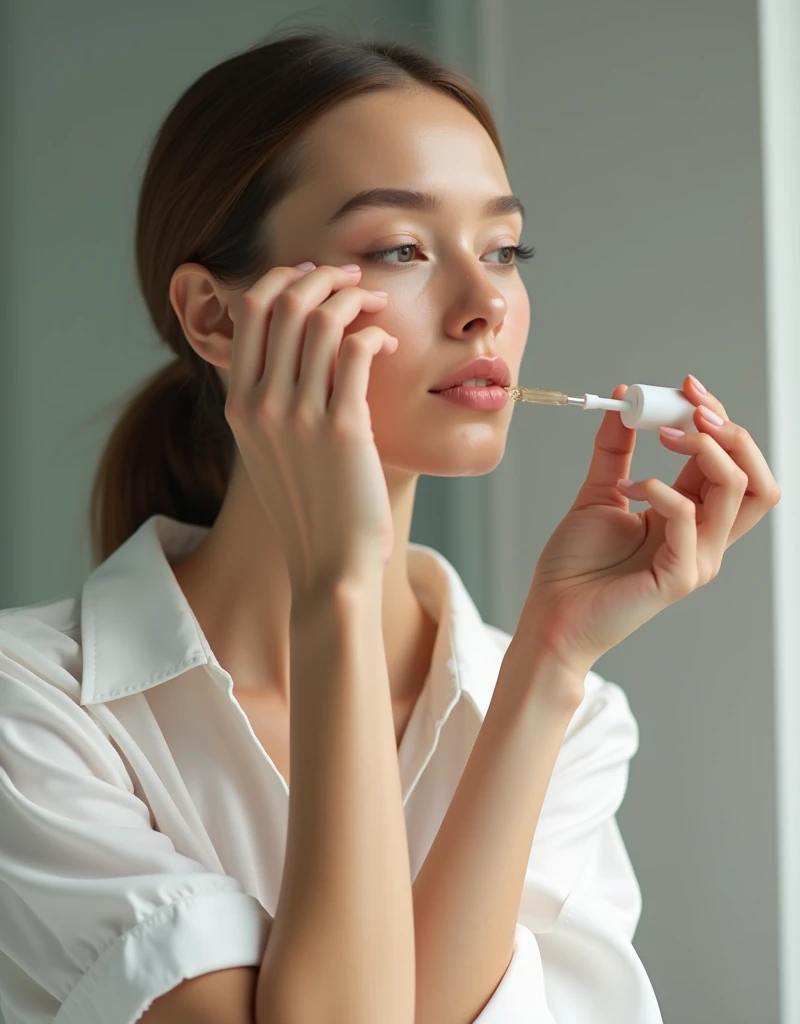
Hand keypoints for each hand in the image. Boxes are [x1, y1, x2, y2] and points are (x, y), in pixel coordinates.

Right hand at [224, 263, 397, 600]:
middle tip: (355, 280)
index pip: (248, 309)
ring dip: (357, 299)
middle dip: (324, 277)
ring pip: (323, 320)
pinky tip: (390, 344)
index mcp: (238, 405)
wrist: (328, 566)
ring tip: (378, 305)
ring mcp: (298, 417)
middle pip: (284, 302)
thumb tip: (295, 351)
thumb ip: (271, 401)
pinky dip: (377, 334)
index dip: (284, 279)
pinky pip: (359, 352)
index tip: (316, 278)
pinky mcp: (343, 430)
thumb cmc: (309, 510)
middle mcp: (260, 405)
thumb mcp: (268, 452)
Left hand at [516, 374, 781, 682]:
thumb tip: (624, 400)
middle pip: (755, 477)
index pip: (730, 462)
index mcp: (692, 516)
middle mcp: (705, 538)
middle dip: (729, 430)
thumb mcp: (600, 491)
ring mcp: (698, 559)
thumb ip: (615, 449)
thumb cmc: (575, 564)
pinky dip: (660, 489)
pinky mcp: (679, 577)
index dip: (718, 419)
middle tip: (689, 405)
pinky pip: (689, 519)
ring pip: (740, 491)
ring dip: (703, 449)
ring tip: (660, 436)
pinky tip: (628, 487)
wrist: (550, 614)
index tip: (687, 387)